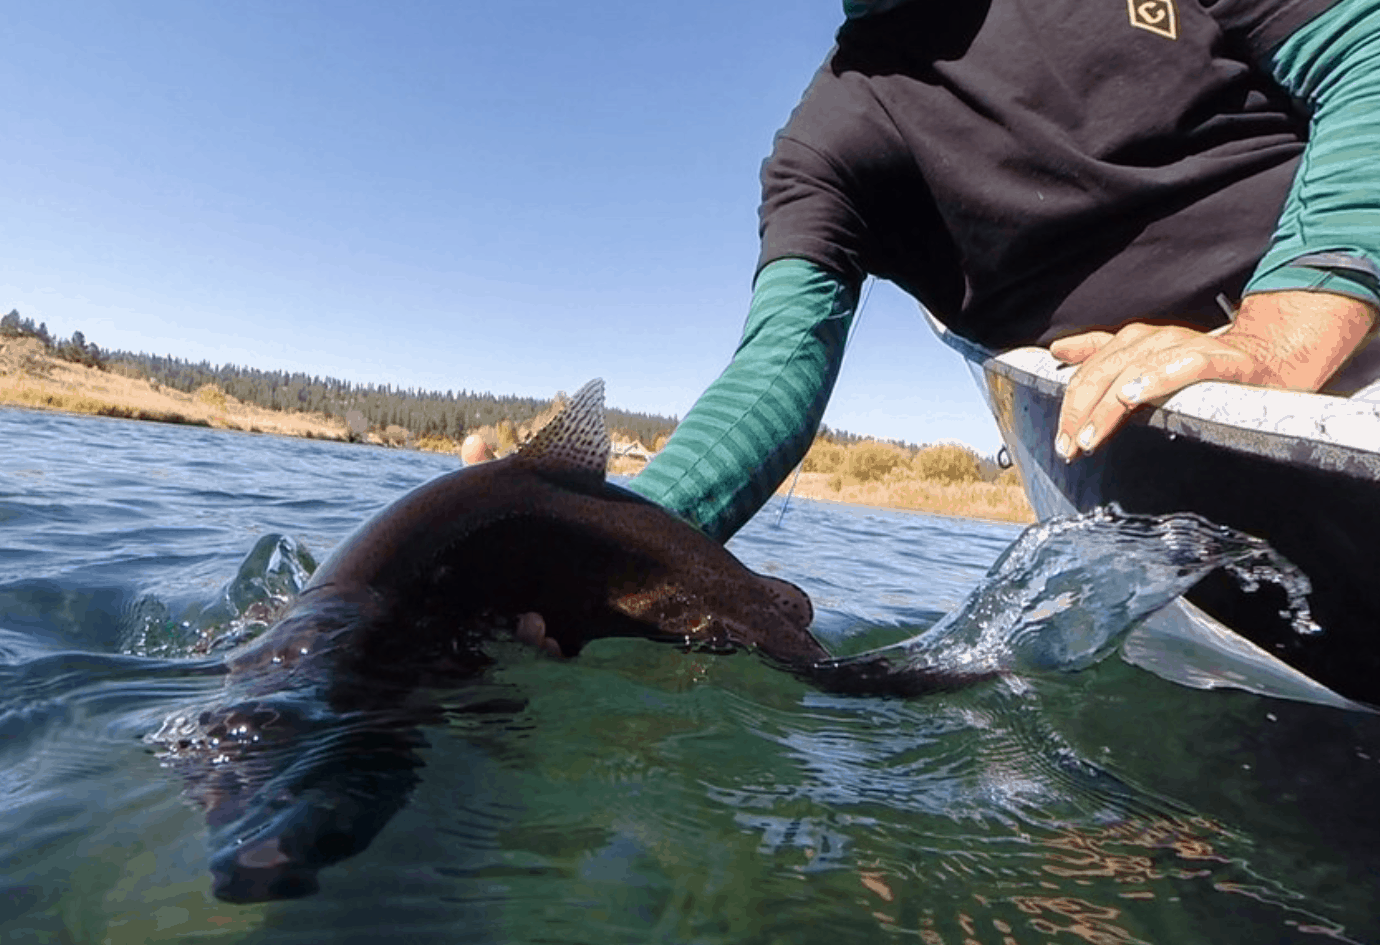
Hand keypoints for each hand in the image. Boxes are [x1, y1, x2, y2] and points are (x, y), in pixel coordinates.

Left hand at [1049, 290, 1376, 460]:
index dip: (1070, 402)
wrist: (1272, 358)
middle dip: (1080, 411)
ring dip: (1108, 405)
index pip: (1090, 369)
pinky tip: (1133, 395)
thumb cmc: (1205, 369)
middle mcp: (1156, 339)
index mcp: (1136, 343)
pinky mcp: (1220, 358)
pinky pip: (1182, 364)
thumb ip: (1102, 357)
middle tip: (1069, 446)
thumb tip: (1057, 352)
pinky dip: (1155, 378)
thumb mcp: (1146, 364)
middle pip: (1104, 371)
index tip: (1060, 439)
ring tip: (1089, 436)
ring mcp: (1186, 346)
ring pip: (1134, 369)